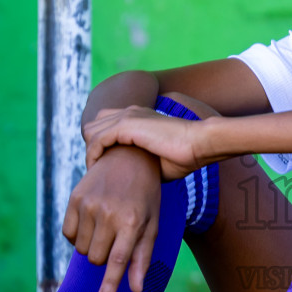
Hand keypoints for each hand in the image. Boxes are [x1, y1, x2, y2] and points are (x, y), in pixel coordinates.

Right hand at [62, 145, 166, 291]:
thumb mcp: (150, 225)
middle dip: (105, 256)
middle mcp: (108, 214)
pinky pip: (68, 234)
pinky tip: (92, 220)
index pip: (117, 260)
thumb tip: (136, 289)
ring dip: (93, 245)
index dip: (110, 283)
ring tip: (107, 224)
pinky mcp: (74, 198)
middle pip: (96, 259)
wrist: (129, 157)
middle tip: (117, 237)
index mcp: (131, 221)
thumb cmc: (145, 197)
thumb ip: (141, 258)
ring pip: (82, 249)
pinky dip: (78, 235)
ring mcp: (88, 205)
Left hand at [83, 106, 208, 179]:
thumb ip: (140, 163)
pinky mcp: (127, 125)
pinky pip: (97, 139)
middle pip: (94, 124)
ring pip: (91, 131)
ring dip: (90, 151)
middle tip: (97, 169)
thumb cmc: (185, 156)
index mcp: (138, 116)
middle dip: (92, 146)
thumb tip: (130, 180)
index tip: (102, 167)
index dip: (100, 144)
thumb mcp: (156, 160)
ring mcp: (128, 116)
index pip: (105, 124)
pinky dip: (94, 155)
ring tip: (95, 171)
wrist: (200, 144)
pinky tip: (97, 169)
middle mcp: (130, 112)